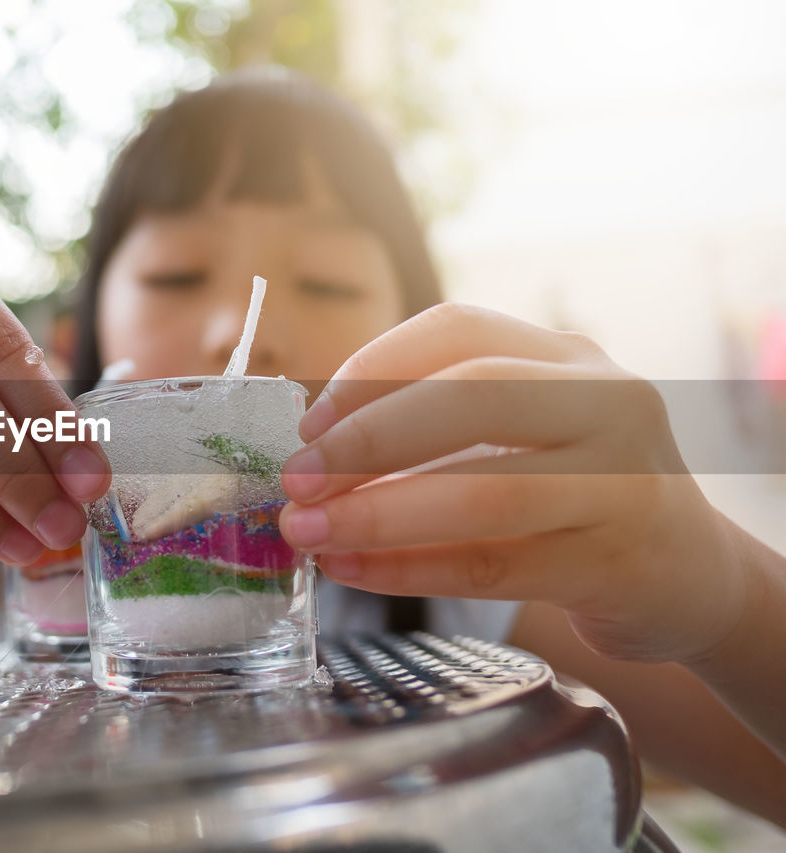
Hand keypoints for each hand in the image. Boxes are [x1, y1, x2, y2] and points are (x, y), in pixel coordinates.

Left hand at [279, 303, 745, 664]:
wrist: (688, 572)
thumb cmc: (577, 490)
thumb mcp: (532, 427)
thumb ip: (444, 420)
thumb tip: (314, 444)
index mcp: (571, 355)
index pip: (460, 328)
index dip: (372, 367)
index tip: (309, 421)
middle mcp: (607, 400)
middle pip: (474, 395)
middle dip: (368, 438)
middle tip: (298, 481)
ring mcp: (620, 481)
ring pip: (484, 490)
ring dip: (377, 514)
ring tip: (309, 535)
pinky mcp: (613, 563)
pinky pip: (491, 568)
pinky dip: (407, 570)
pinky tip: (354, 571)